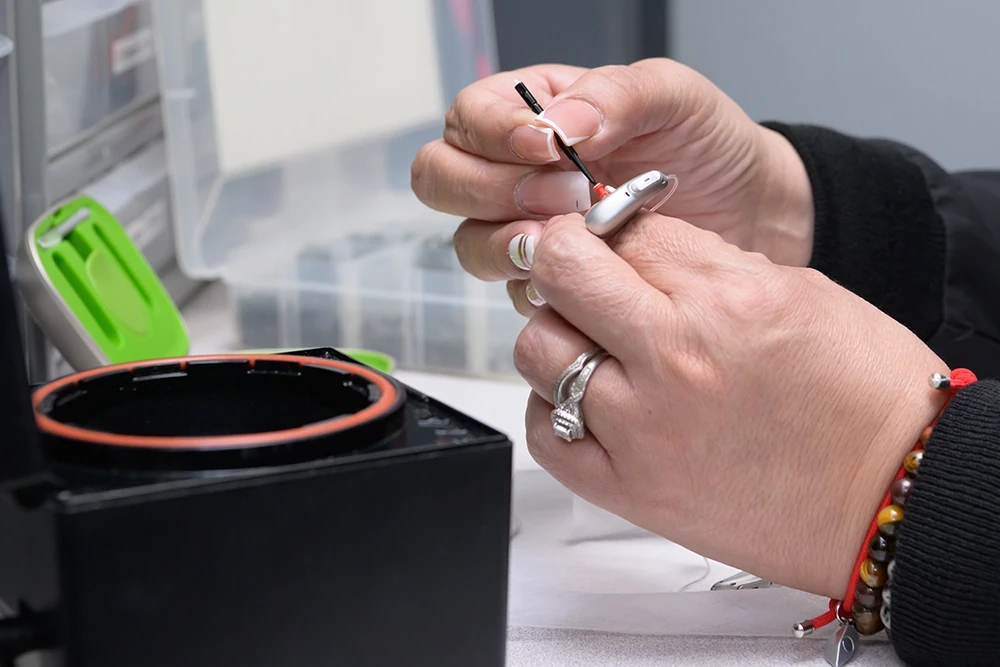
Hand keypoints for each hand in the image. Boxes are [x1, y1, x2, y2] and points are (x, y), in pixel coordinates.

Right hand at [411, 59, 815, 313]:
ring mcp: (527, 229)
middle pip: (442, 180)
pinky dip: (543, 286)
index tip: (546, 148)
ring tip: (574, 236)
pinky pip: (516, 290)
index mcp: (532, 113)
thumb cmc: (707, 145)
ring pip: (469, 241)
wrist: (750, 213)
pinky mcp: (549, 282)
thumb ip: (614, 96)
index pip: (468, 117)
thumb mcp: (672, 96)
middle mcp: (515, 172)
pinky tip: (592, 276)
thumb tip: (558, 126)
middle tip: (561, 195)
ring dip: (510, 243)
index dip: (491, 134)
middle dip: (489, 190)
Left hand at [512, 211, 946, 597]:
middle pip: (560, 271)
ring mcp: (643, 431)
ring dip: (555, 334)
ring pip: (537, 349)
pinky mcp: (630, 490)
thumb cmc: (863, 396)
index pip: (617, 229)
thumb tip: (634, 244)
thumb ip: (702, 265)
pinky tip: (584, 401)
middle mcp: (673, 360)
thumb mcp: (795, 291)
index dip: (603, 222)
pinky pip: (542, 432)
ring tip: (590, 345)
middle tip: (577, 270)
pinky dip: (550, 407)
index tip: (602, 233)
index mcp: (723, 299)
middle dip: (562, 256)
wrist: (893, 494)